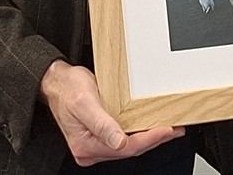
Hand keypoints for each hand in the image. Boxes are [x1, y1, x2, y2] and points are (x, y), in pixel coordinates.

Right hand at [40, 60, 183, 164]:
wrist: (58, 82)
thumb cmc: (68, 89)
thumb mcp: (85, 102)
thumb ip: (101, 123)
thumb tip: (119, 142)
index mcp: (85, 146)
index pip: (125, 148)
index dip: (148, 139)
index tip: (166, 130)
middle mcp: (90, 149)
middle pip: (129, 150)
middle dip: (154, 140)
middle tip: (174, 130)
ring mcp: (96, 144)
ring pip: (128, 146)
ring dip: (149, 138)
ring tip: (168, 129)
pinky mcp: (100, 137)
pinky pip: (124, 139)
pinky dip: (139, 133)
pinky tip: (151, 127)